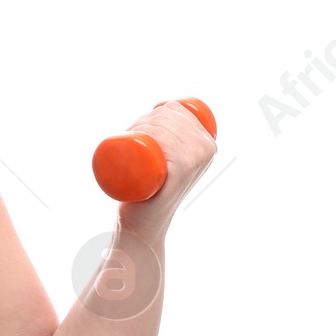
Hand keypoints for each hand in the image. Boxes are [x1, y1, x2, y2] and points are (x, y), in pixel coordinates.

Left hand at [113, 99, 215, 242]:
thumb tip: (166, 111)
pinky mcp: (182, 171)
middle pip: (167, 116)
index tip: (136, 128)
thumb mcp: (168, 164)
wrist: (143, 225)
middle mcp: (207, 150)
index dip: (153, 111)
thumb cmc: (151, 193)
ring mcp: (196, 161)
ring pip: (163, 126)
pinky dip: (152, 134)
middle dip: (142, 119)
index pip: (176, 110)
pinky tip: (139, 137)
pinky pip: (168, 142)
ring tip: (128, 139)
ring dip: (140, 124)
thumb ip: (174, 143)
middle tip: (127, 137)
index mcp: (208, 144)